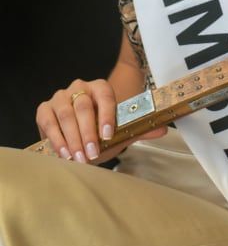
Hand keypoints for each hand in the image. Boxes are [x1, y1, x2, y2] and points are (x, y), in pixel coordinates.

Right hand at [36, 78, 166, 163]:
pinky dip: (56, 139)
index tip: (108, 135)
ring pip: (65, 114)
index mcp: (100, 88)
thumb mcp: (120, 130)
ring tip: (78, 158)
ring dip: (72, 138)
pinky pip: (48, 122)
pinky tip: (64, 154)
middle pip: (83, 106)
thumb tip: (164, 129)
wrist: (78, 131)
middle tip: (92, 153)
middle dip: (88, 132)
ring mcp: (60, 97)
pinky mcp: (45, 109)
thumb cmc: (101, 130)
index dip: (107, 115)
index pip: (105, 96)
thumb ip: (140, 128)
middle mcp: (79, 87)